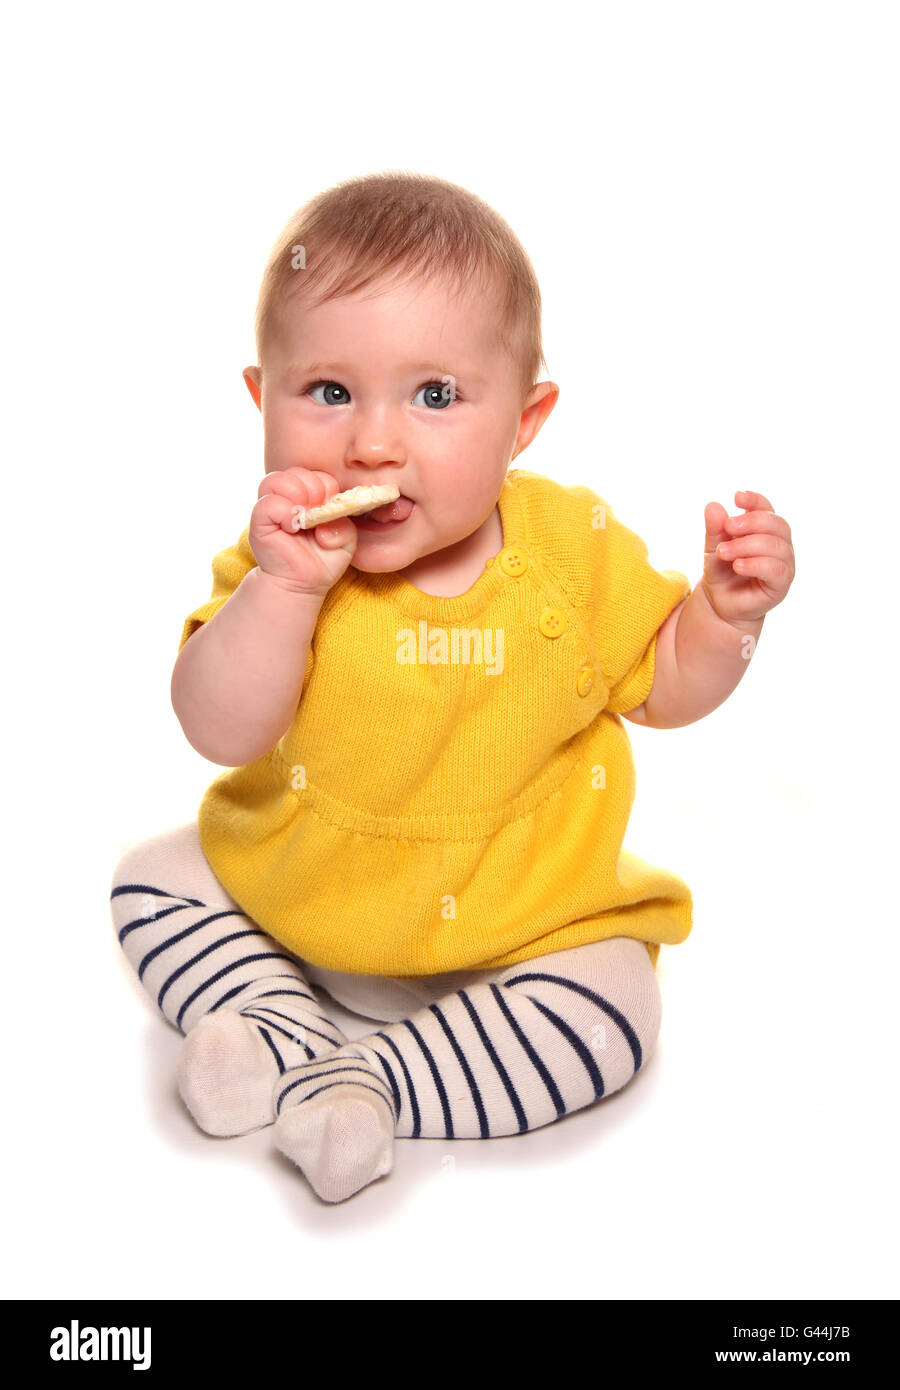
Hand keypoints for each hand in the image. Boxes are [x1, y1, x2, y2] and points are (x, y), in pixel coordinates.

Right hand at [249, 467, 357, 596]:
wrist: (302, 585)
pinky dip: (284, 512)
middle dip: (314, 489)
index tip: (330, 509)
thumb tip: (324, 524)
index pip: (317, 475)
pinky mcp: (259, 522)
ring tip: (304, 519)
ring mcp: (271, 509)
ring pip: (277, 480)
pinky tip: (292, 528)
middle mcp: (286, 499)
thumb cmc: (321, 561)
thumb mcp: (345, 542)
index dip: (327, 488)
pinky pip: (268, 504)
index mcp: (307, 497)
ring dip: (297, 495)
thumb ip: (345, 525)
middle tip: (317, 513)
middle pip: (297, 471)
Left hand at [702, 489, 794, 627]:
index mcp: (766, 530)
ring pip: (775, 546)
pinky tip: (737, 565)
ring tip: (723, 552)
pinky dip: (756, 564)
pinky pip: (776, 569)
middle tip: (727, 527)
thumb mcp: (713, 547)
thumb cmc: (722, 571)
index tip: (736, 497)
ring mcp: (784, 564)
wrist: (720, 603)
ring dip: (746, 545)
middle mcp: (780, 545)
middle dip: (751, 522)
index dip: (755, 500)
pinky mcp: (781, 585)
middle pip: (776, 524)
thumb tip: (713, 505)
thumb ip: (715, 529)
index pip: (767, 509)